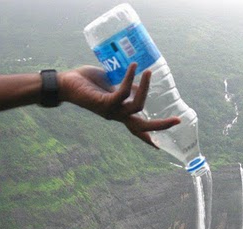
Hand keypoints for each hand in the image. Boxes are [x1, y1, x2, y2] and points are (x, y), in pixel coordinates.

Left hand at [58, 63, 179, 147]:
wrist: (65, 84)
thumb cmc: (86, 82)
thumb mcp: (110, 85)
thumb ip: (124, 86)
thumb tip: (140, 83)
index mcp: (118, 113)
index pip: (135, 129)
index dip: (147, 138)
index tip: (158, 147)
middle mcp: (117, 115)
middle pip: (142, 127)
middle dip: (161, 126)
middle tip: (178, 121)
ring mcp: (111, 111)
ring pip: (138, 107)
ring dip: (146, 88)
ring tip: (148, 71)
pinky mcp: (105, 103)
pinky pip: (124, 93)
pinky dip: (131, 79)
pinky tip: (133, 67)